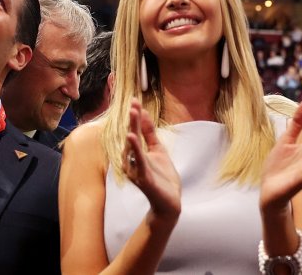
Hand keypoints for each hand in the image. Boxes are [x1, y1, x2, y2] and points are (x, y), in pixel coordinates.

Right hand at [122, 99, 180, 219]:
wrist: (169, 201)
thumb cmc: (162, 177)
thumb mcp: (158, 150)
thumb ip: (150, 133)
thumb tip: (144, 113)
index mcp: (137, 153)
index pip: (135, 130)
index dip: (135, 116)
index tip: (135, 100)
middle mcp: (133, 160)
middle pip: (132, 136)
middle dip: (132, 119)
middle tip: (133, 103)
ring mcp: (136, 169)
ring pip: (132, 148)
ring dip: (133, 130)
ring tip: (133, 114)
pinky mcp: (143, 178)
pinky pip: (138, 162)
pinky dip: (135, 150)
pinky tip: (132, 138)